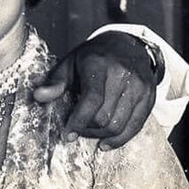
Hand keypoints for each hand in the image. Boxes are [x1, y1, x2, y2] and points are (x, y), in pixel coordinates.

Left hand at [33, 31, 157, 149]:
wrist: (128, 45)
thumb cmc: (94, 57)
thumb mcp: (70, 63)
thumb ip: (55, 82)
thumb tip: (38, 97)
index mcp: (99, 64)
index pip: (91, 100)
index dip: (78, 121)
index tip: (67, 135)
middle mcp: (122, 74)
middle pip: (104, 117)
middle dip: (87, 129)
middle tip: (76, 129)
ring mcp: (139, 86)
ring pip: (119, 125)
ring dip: (100, 135)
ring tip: (89, 131)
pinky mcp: (149, 97)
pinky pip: (135, 127)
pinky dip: (119, 139)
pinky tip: (106, 142)